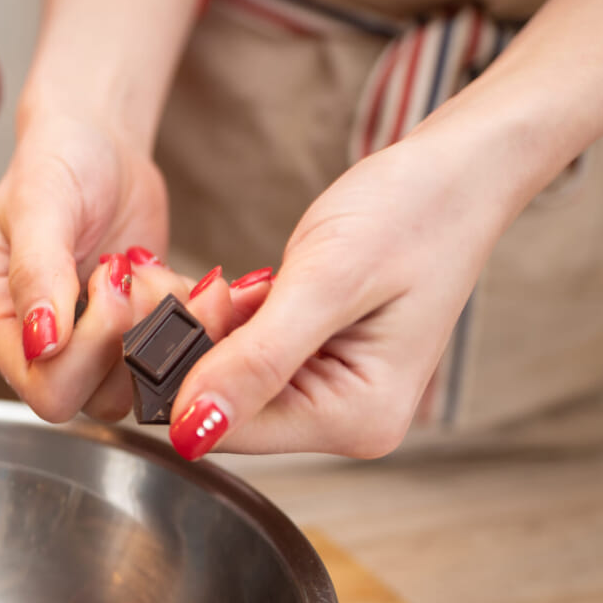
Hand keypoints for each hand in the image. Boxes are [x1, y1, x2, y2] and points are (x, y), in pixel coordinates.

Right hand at [0, 107, 196, 421]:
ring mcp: (92, 347)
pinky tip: (195, 282)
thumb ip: (36, 272)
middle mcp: (42, 346)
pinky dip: (196, 325)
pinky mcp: (137, 336)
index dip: (89, 350)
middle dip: (132, 336)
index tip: (107, 276)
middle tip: (135, 271)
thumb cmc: (56, 162)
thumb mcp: (40, 203)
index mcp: (0, 320)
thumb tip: (41, 343)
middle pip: (93, 400)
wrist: (98, 143)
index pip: (44, 387)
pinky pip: (175, 363)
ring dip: (166, 330)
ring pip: (139, 389)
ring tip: (158, 270)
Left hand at [167, 132, 510, 458]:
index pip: (231, 427)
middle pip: (226, 404)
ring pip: (225, 377)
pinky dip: (221, 318)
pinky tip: (222, 285)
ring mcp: (329, 392)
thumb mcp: (327, 280)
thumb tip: (191, 431)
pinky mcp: (314, 363)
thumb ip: (258, 360)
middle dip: (186, 345)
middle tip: (156, 281)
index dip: (176, 375)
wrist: (457, 171)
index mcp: (355, 418)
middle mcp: (343, 419)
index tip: (145, 310)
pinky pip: (243, 354)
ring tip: (188, 277)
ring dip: (199, 326)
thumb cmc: (414, 212)